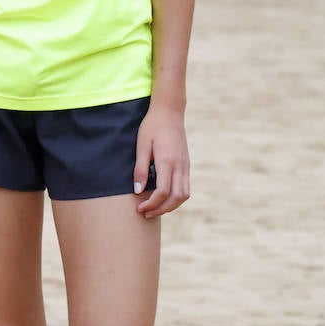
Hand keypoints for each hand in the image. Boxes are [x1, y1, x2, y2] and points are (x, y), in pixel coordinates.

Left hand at [134, 103, 189, 218]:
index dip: (152, 204)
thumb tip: (137, 190)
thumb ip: (140, 168)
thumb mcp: (142, 145)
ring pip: (184, 195)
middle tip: (146, 213)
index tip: (140, 208)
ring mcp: (185, 165)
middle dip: (161, 209)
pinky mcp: (186, 164)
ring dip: (171, 206)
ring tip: (155, 208)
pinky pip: (185, 187)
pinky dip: (176, 197)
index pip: (163, 191)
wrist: (170, 112)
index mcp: (167, 161)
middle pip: (176, 198)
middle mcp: (180, 166)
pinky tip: (164, 198)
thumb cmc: (152, 126)